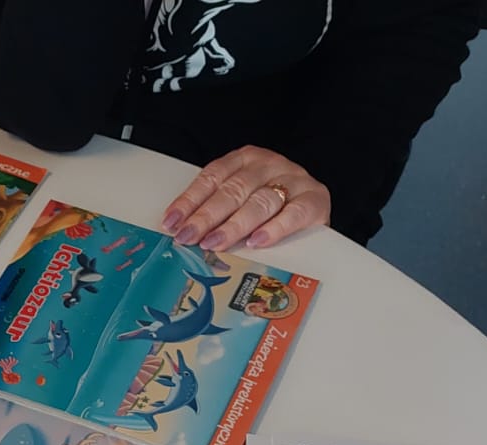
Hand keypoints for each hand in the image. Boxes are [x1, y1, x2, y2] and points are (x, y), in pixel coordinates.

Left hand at [161, 147, 329, 251]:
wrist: (315, 203)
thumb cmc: (271, 204)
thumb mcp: (242, 198)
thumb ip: (217, 209)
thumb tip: (182, 233)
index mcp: (246, 158)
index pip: (212, 177)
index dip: (190, 200)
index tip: (172, 223)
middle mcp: (269, 164)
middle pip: (233, 190)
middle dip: (207, 216)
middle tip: (188, 237)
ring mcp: (294, 180)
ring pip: (260, 202)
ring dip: (234, 225)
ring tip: (214, 243)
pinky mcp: (315, 199)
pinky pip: (293, 213)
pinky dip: (274, 228)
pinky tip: (256, 242)